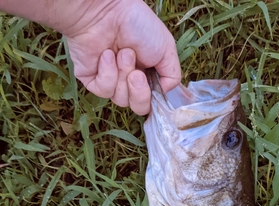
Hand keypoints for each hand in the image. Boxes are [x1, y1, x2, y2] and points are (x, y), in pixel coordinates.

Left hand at [62, 0, 180, 113]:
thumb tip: (165, 93)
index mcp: (147, 74)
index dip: (154, 98)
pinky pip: (104, 91)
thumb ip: (173, 75)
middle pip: (138, 107)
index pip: (152, 101)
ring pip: (121, 100)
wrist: (106, 12)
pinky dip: (108, 74)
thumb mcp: (166, 48)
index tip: (156, 86)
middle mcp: (129, 81)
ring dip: (123, 75)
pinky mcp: (92, 81)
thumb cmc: (137, 24)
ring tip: (121, 53)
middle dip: (139, 92)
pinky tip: (106, 55)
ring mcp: (111, 82)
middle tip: (136, 73)